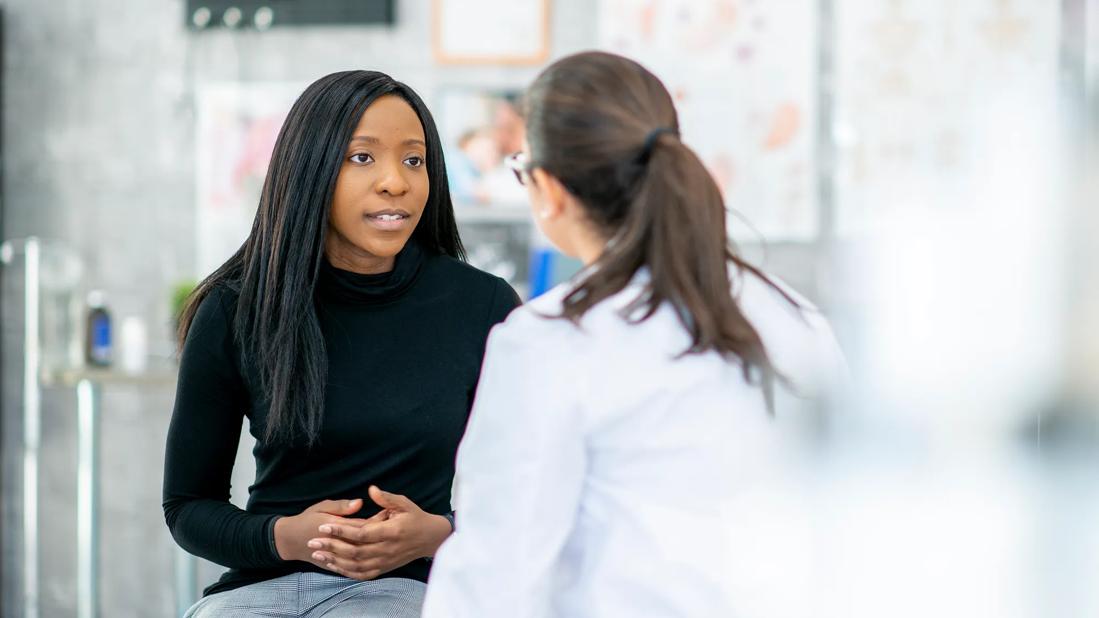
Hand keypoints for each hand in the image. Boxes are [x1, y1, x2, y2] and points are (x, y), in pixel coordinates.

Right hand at [273, 498, 379, 562]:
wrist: (290, 540)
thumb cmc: (307, 519)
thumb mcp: (322, 507)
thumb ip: (341, 506)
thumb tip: (360, 503)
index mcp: (335, 527)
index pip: (362, 525)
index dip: (377, 521)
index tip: (389, 513)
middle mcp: (337, 544)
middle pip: (364, 541)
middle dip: (379, 534)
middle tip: (391, 525)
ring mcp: (336, 557)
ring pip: (361, 556)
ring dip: (374, 549)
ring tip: (386, 539)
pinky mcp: (334, 566)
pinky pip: (353, 569)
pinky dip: (365, 563)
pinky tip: (374, 556)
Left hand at [306, 486, 452, 580]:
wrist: (431, 539)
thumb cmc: (416, 518)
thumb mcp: (404, 503)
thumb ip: (386, 498)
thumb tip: (370, 490)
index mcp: (392, 532)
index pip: (361, 533)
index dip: (341, 530)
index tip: (324, 525)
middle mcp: (387, 549)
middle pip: (354, 551)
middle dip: (331, 547)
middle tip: (312, 542)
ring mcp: (385, 561)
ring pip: (355, 565)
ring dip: (335, 561)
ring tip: (317, 555)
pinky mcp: (384, 568)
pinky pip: (362, 574)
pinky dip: (346, 571)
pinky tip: (333, 566)